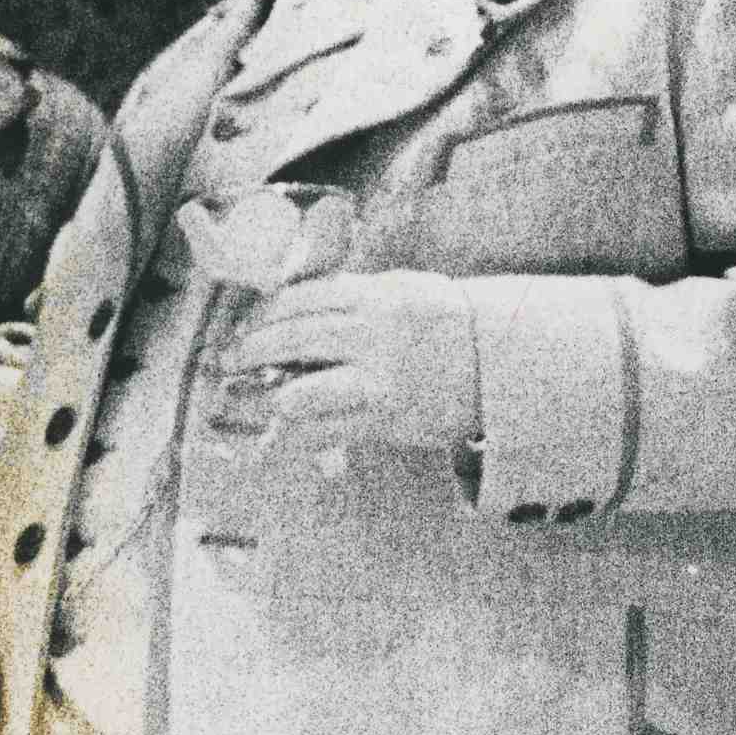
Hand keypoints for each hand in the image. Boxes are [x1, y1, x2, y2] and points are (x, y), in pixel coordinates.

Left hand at [223, 272, 479, 466]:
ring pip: (299, 392)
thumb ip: (357, 294)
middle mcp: (373, 333)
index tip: (248, 325)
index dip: (265, 313)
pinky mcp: (385, 416)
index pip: (301, 298)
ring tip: (262, 400)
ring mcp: (378, 377)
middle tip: (233, 360)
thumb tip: (301, 303)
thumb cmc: (451, 326)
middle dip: (252, 350)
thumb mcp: (406, 291)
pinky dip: (294, 440)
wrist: (503, 364)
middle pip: (292, 338)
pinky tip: (279, 443)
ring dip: (271, 398)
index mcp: (375, 296)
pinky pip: (325, 431)